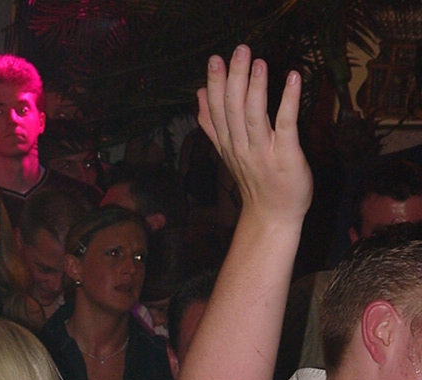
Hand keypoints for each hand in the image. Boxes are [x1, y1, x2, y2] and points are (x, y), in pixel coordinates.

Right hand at [197, 45, 311, 225]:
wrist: (273, 216)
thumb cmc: (256, 182)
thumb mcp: (229, 152)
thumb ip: (213, 125)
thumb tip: (198, 96)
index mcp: (228, 144)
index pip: (217, 111)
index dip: (215, 85)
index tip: (215, 59)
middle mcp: (242, 148)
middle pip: (234, 110)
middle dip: (235, 79)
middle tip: (240, 50)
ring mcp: (263, 153)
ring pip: (254, 117)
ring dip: (256, 89)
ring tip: (258, 63)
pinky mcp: (286, 156)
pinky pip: (286, 125)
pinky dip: (288, 102)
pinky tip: (292, 78)